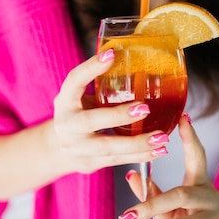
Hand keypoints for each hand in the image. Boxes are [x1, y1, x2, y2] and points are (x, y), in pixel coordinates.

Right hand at [52, 49, 169, 173]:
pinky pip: (117, 160)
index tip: (112, 54)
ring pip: (108, 147)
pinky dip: (140, 156)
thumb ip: (100, 84)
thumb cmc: (77, 114)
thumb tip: (132, 58)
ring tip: (162, 137)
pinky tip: (158, 151)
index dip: (91, 68)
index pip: (74, 81)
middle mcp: (67, 125)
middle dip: (119, 115)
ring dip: (137, 143)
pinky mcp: (89, 163)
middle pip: (91, 121)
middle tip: (145, 108)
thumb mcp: (79, 97)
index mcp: (64, 101)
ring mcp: (77, 147)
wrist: (56, 149)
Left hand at [118, 114, 218, 218]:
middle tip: (125, 216)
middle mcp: (214, 199)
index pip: (198, 157)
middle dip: (150, 206)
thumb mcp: (170, 207)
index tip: (183, 117)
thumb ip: (152, 193)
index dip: (191, 137)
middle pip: (182, 196)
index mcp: (201, 184)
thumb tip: (131, 174)